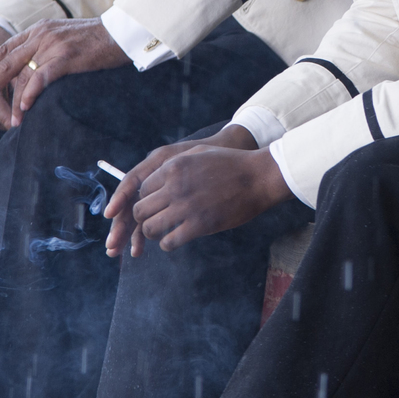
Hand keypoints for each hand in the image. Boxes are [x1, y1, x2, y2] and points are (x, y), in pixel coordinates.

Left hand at [0, 19, 130, 125]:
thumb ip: (47, 47)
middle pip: (6, 62)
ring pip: (22, 75)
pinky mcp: (66, 57)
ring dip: (13, 101)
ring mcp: (52, 45)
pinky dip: (31, 93)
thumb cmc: (97, 39)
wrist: (122, 31)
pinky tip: (24, 108)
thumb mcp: (65, 37)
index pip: (5, 49)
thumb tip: (36, 66)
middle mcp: (41, 35)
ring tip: (9, 121)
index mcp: (39, 30)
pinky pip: (42, 77)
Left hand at [105, 126, 288, 255]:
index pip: (142, 189)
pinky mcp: (199, 225)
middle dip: (144, 217)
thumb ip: (175, 164)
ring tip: (163, 231)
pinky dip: (167, 243)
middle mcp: (175, 187)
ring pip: (149, 228)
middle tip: (156, 219)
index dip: (146, 198)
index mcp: (173, 167)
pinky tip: (175, 239)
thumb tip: (156, 177)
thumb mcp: (198, 153)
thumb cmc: (231, 163)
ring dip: (153, 232)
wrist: (258, 177)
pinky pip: (168, 242)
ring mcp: (186, 207)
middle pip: (140, 210)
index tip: (156, 203)